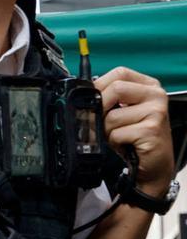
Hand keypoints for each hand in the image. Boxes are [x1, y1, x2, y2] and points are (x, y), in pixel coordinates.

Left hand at [96, 67, 173, 193]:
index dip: (100, 86)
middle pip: (115, 89)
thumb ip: (109, 100)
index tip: (91, 100)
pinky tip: (125, 145)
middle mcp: (156, 95)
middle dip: (100, 108)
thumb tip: (82, 97)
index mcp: (148, 86)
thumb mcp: (122, 113)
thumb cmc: (134, 139)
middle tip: (100, 123)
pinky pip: (117, 133)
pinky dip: (114, 143)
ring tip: (117, 138)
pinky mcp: (151, 130)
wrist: (151, 165)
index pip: (119, 73)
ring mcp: (156, 112)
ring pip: (112, 115)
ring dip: (106, 131)